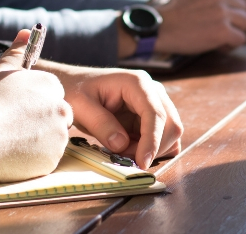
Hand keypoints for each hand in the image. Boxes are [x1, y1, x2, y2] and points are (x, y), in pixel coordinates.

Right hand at [0, 30, 72, 181]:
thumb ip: (16, 53)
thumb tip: (26, 31)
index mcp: (50, 85)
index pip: (51, 95)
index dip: (32, 104)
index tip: (16, 110)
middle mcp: (61, 108)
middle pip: (56, 117)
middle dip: (39, 123)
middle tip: (12, 127)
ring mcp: (59, 135)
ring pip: (52, 139)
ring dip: (37, 141)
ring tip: (9, 140)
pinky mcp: (54, 159)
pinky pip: (47, 159)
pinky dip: (33, 159)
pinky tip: (12, 154)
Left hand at [37, 64, 183, 168]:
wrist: (74, 85)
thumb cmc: (75, 91)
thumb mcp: (80, 106)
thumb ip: (101, 124)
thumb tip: (122, 144)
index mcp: (137, 83)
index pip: (155, 113)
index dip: (152, 140)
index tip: (142, 162)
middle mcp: (152, 91)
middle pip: (171, 124)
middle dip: (153, 147)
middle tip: (125, 158)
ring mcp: (155, 103)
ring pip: (170, 133)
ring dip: (152, 150)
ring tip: (123, 151)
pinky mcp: (152, 116)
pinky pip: (163, 137)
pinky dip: (152, 149)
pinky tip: (132, 149)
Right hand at [154, 0, 245, 54]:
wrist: (158, 28)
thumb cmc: (173, 14)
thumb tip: (236, 0)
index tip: (230, 6)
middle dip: (239, 19)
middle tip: (225, 28)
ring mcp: (221, 12)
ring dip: (238, 32)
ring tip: (222, 37)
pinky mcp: (222, 30)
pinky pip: (240, 38)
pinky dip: (232, 45)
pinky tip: (218, 45)